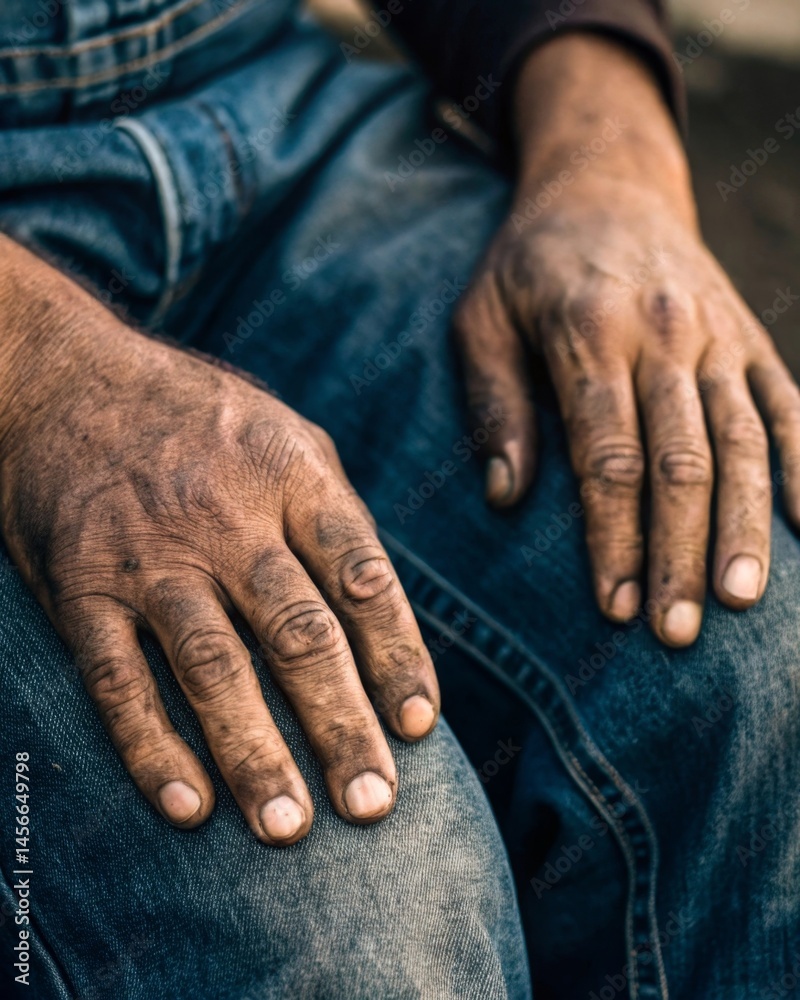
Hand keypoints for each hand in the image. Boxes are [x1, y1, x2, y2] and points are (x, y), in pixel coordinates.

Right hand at [0, 238, 438, 843]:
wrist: (70, 379)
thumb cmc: (200, 419)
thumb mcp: (287, 437)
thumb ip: (335, 518)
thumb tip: (382, 617)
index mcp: (294, 478)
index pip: (363, 578)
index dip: (398, 656)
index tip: (421, 726)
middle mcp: (228, 518)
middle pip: (298, 634)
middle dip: (341, 725)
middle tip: (375, 804)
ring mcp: (151, 555)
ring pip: (212, 666)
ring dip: (254, 753)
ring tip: (290, 828)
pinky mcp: (81, 585)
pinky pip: (117, 677)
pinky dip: (151, 746)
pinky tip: (189, 806)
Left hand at [454, 35, 799, 646]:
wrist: (605, 182)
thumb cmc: (527, 264)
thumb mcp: (479, 317)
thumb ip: (493, 403)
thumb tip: (505, 498)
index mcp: (589, 333)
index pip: (607, 456)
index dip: (613, 536)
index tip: (613, 607)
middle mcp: (665, 336)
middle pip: (681, 461)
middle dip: (677, 552)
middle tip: (674, 632)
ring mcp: (718, 337)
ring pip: (743, 442)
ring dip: (745, 526)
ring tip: (743, 599)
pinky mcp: (751, 338)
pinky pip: (789, 406)